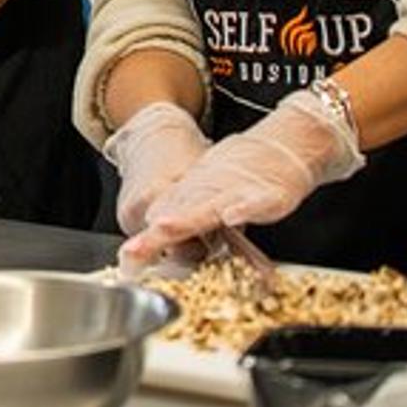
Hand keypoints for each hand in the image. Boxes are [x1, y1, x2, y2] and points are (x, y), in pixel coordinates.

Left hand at [120, 88, 362, 269]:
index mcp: (196, 200)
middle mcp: (210, 197)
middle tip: (133, 250)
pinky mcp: (267, 196)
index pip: (168, 223)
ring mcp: (236, 194)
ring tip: (162, 226)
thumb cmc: (242, 175)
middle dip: (155, 236)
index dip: (147, 241)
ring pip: (208, 208)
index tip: (128, 256)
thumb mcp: (208, 193)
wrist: (278, 150)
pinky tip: (229, 216)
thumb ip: (187, 211)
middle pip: (179, 218)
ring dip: (186, 218)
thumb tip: (159, 229)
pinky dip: (242, 209)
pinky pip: (253, 204)